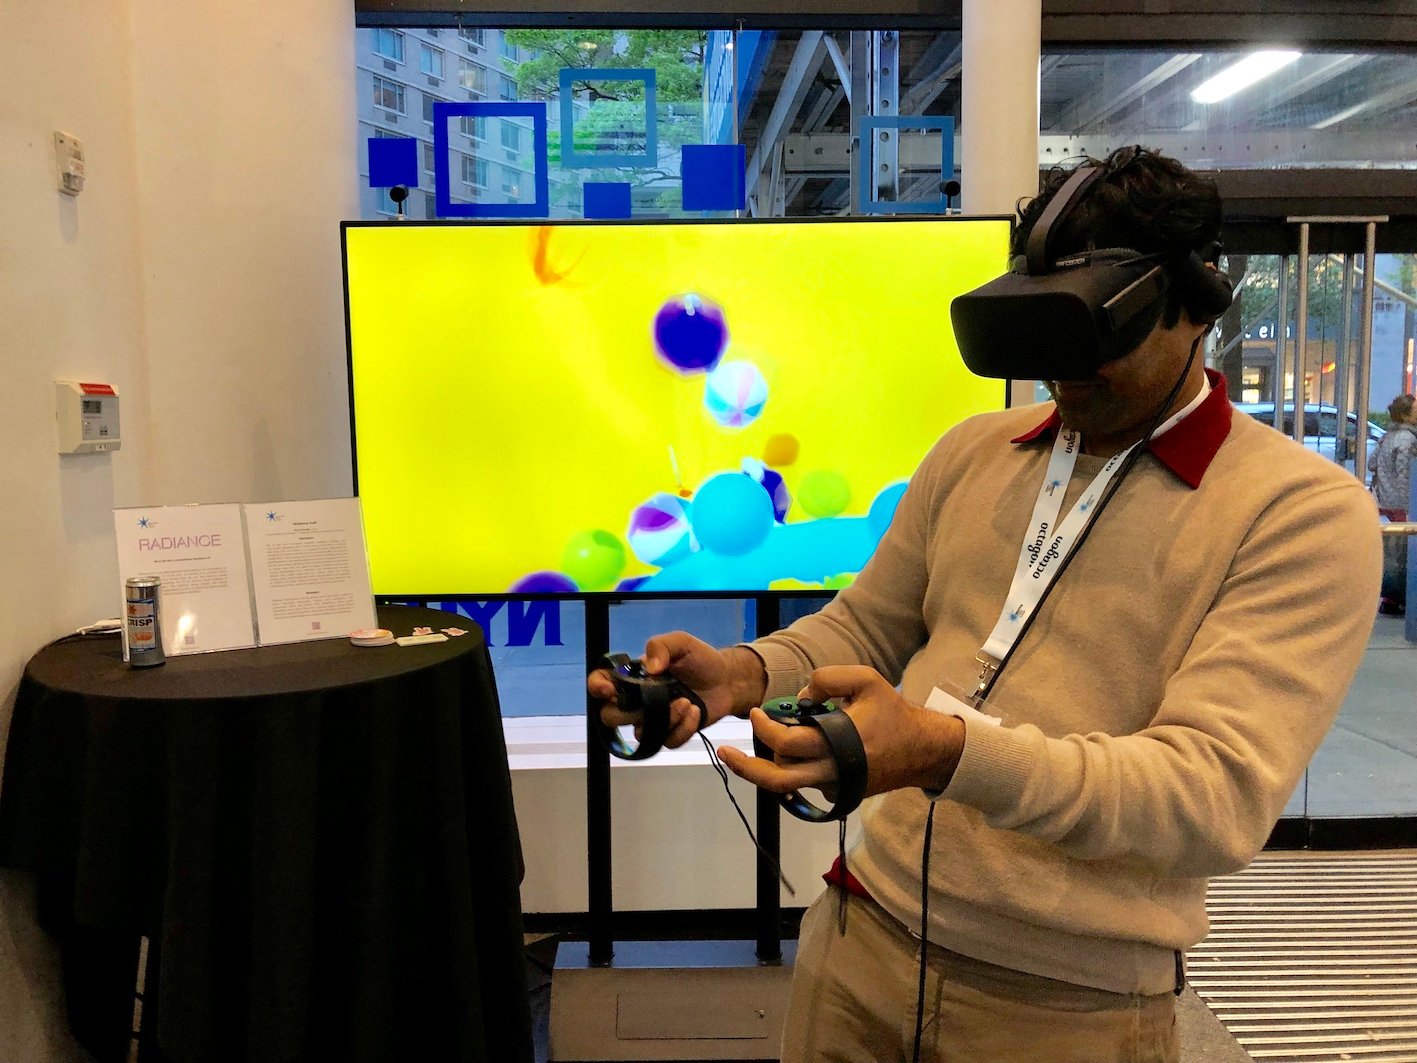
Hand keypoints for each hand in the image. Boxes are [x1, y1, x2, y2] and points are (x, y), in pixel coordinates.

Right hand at [587, 633, 765, 749]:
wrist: (727, 680)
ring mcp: (653, 720)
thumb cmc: (700, 659)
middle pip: (611, 717)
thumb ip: (661, 646)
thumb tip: (649, 667)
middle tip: (653, 701)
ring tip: (687, 703)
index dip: (597, 687)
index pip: (600, 683)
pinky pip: (666, 742)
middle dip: (628, 713)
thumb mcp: (681, 643)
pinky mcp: (671, 733)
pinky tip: (695, 712)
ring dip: (664, 719)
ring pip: (641, 733)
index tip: (609, 689)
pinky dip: (682, 729)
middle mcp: (637, 700)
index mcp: (633, 677)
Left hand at [716, 666, 965, 797]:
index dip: (764, 727)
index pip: (786, 743)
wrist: (922, 751)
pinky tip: (781, 757)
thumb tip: (800, 696)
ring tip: (744, 757)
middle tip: (725, 753)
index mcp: (835, 743)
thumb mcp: (866, 679)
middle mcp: (830, 771)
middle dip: (745, 767)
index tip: (757, 714)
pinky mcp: (837, 793)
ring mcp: (833, 786)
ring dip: (764, 770)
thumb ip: (828, 678)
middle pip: (776, 779)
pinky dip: (788, 771)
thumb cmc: (893, 713)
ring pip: (786, 786)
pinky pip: (803, 785)